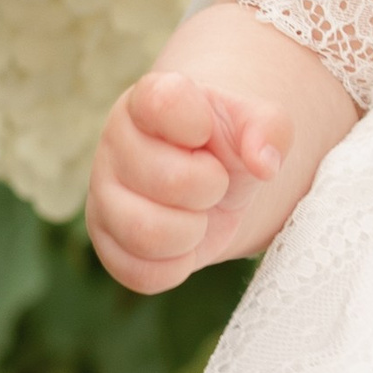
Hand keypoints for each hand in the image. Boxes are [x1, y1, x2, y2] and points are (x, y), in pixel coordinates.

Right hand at [88, 70, 291, 292]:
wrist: (210, 181)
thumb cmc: (227, 145)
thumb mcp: (258, 124)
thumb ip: (269, 129)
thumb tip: (264, 163)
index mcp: (148, 101)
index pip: (162, 102)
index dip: (196, 124)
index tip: (206, 131)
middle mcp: (115, 143)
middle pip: (170, 181)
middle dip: (210, 188)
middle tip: (212, 180)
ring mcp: (103, 194)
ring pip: (147, 233)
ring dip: (192, 231)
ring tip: (197, 213)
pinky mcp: (106, 242)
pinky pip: (141, 272)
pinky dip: (176, 265)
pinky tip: (184, 242)